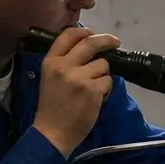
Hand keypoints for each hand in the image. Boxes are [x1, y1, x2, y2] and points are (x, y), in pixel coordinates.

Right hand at [32, 27, 121, 156]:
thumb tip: (87, 46)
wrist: (52, 132)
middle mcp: (64, 66)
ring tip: (92, 89)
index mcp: (51, 61)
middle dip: (107, 40)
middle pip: (91, 43)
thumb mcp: (49, 77)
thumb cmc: (51, 106)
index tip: (93, 34)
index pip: (69, 35)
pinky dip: (105, 90)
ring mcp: (80, 77)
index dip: (84, 31)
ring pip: (103, 65)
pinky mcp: (93, 90)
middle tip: (115, 42)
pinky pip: (108, 81)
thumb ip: (64, 61)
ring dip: (102, 75)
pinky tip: (94, 99)